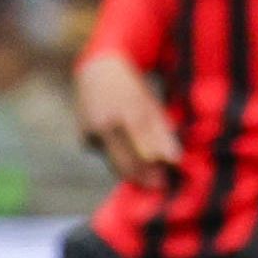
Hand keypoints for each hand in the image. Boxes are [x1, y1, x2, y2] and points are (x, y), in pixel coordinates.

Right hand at [71, 51, 180, 186]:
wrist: (98, 71)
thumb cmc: (132, 88)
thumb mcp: (151, 106)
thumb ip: (162, 133)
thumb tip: (173, 161)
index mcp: (128, 116)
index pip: (144, 154)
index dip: (155, 173)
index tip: (166, 184)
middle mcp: (105, 126)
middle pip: (126, 165)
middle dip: (143, 179)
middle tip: (158, 186)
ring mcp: (91, 133)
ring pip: (115, 164)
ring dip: (131, 172)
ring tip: (149, 174)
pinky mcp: (84, 138)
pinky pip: (107, 155)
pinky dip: (118, 157)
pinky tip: (125, 146)